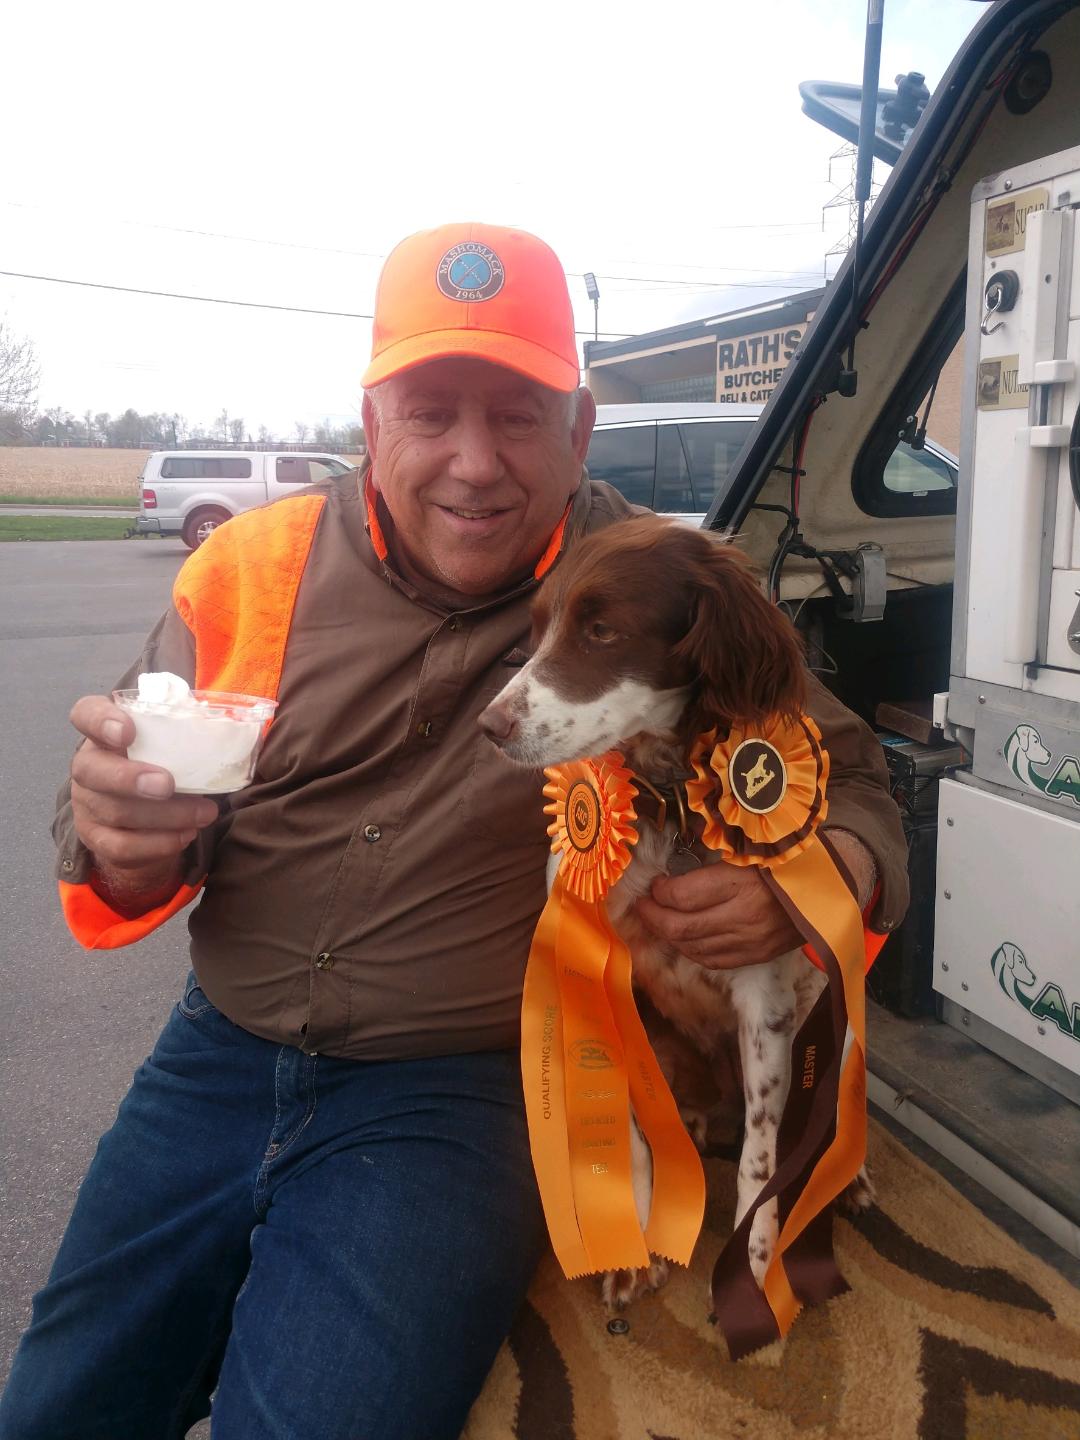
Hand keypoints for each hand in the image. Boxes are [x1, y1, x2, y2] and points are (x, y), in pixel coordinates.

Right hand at [69, 695, 218, 893]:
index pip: (86, 714)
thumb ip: (189, 732)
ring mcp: (87, 805)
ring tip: (204, 813)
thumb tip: (243, 735)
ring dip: (165, 816)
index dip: (101, 721)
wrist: (143, 812)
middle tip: (168, 784)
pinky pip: (120, 848)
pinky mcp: (96, 839)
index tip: (128, 731)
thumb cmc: (164, 763)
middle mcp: (87, 767)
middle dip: (130, 778)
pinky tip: (185, 835)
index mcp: (103, 732)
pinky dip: (157, 844)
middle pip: (90, 770)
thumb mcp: (171, 742)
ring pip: (115, 813)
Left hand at [634, 830, 875, 970]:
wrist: (829, 890)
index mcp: (742, 883)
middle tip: (642, 906)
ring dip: (669, 936)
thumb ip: (712, 862)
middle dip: (654, 917)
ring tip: (657, 921)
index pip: (684, 896)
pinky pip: (713, 961)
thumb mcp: (749, 851)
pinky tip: (682, 939)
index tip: (653, 884)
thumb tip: (673, 871)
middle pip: (682, 927)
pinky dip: (691, 951)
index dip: (660, 892)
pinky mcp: (757, 956)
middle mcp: (744, 917)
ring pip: (694, 948)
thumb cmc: (784, 862)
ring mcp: (751, 941)